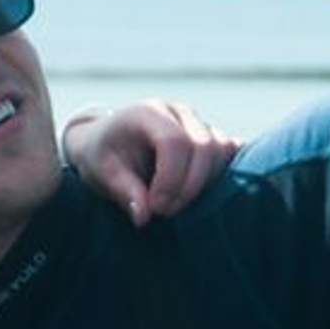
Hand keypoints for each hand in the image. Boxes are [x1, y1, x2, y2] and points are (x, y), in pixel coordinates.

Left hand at [61, 98, 242, 225]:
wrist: (107, 143)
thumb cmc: (102, 156)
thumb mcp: (100, 173)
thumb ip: (123, 192)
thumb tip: (144, 216)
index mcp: (149, 113)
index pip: (174, 142)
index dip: (171, 180)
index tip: (156, 208)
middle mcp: (179, 112)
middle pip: (204, 147)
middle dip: (188, 188)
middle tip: (164, 212)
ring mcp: (199, 122)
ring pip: (222, 151)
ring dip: (204, 186)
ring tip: (176, 204)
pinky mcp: (211, 136)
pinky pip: (229, 153)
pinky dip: (219, 176)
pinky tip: (196, 193)